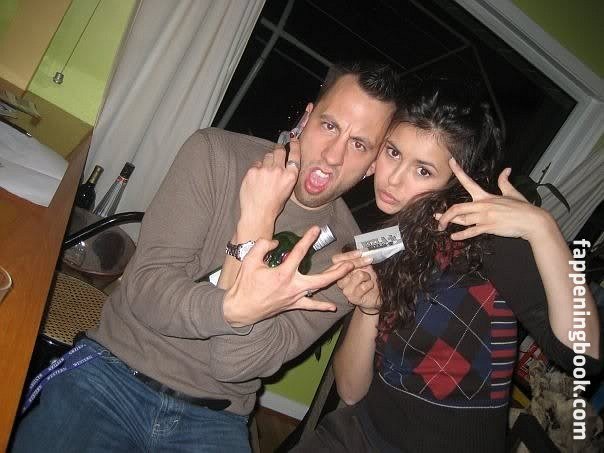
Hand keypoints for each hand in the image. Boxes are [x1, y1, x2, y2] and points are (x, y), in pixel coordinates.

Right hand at [223, 226, 354, 326]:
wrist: (240, 309)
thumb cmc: (244, 285)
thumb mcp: (249, 260)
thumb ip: (263, 246)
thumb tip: (276, 242)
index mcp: (283, 273)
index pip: (300, 252)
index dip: (308, 239)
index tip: (316, 229)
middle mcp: (293, 286)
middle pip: (321, 278)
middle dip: (337, 270)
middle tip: (349, 262)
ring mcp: (294, 297)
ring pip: (319, 289)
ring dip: (334, 281)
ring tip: (347, 273)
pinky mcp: (292, 305)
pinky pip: (309, 306)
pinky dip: (321, 306)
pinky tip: (332, 308)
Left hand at [238, 138, 300, 227]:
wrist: (258, 213)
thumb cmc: (273, 206)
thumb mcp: (287, 191)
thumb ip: (287, 176)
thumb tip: (284, 165)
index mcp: (290, 176)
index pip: (295, 155)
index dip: (294, 145)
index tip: (293, 139)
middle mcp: (279, 170)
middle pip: (279, 151)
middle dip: (278, 149)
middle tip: (277, 150)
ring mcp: (265, 170)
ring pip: (267, 156)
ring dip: (267, 161)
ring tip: (265, 172)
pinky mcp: (253, 171)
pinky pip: (256, 164)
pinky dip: (257, 169)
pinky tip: (257, 179)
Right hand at [332, 251, 380, 312]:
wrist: (377, 295)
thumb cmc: (371, 279)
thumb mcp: (365, 265)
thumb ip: (359, 259)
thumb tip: (360, 252)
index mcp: (341, 270)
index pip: (336, 259)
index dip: (348, 255)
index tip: (360, 252)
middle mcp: (340, 280)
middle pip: (345, 266)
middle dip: (360, 262)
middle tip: (369, 260)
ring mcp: (345, 289)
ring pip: (358, 275)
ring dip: (367, 276)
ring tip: (368, 279)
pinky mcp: (352, 297)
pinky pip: (363, 286)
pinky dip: (370, 285)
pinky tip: (370, 287)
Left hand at [435, 158, 550, 241]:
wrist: (532, 221)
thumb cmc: (523, 207)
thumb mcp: (512, 192)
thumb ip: (505, 182)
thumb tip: (506, 170)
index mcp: (486, 196)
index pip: (469, 182)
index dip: (459, 171)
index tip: (451, 162)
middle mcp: (483, 205)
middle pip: (458, 208)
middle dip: (445, 214)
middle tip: (436, 217)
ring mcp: (485, 217)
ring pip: (462, 220)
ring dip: (450, 223)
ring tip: (440, 226)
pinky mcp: (489, 227)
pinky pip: (471, 232)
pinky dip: (461, 235)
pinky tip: (454, 237)